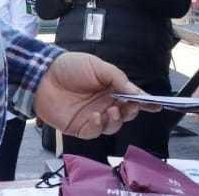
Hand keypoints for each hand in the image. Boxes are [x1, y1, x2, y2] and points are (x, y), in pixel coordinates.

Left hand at [34, 52, 156, 138]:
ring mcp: (93, 116)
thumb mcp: (97, 66)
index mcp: (111, 87)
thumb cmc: (69, 66)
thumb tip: (137, 92)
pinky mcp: (80, 127)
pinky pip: (94, 132)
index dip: (145, 102)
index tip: (157, 105)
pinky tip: (95, 116)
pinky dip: (98, 126)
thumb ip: (117, 79)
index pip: (132, 97)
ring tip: (110, 110)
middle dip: (131, 111)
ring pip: (113, 126)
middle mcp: (105, 103)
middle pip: (126, 114)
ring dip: (116, 120)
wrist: (42, 75)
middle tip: (130, 106)